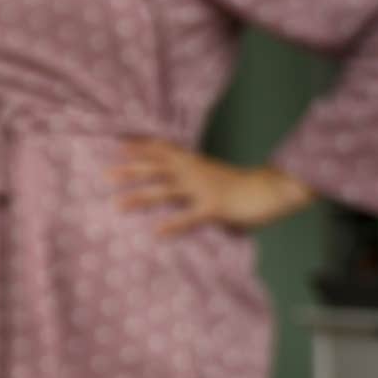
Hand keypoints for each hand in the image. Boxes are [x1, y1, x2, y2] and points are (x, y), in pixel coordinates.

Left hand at [110, 140, 314, 235]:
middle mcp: (195, 172)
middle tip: (106, 175)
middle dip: (131, 171)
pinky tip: (158, 231)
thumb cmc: (241, 187)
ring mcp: (204, 189)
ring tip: (119, 204)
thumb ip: (192, 181)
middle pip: (157, 169)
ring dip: (141, 197)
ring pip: (166, 191)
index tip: (119, 146)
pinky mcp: (215, 207)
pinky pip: (190, 216)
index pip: (164, 151)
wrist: (271, 190)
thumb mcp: (212, 177)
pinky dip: (174, 223)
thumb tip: (174, 185)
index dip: (142, 148)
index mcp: (195, 164)